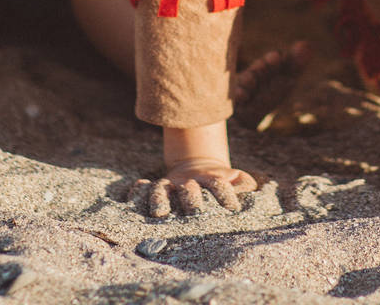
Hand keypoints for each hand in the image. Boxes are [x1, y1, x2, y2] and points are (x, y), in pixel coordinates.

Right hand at [133, 155, 257, 217]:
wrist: (197, 165)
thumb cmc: (218, 180)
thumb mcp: (233, 179)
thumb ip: (243, 182)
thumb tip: (248, 186)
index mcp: (211, 178)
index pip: (219, 185)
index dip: (226, 195)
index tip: (233, 209)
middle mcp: (189, 181)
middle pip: (190, 189)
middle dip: (192, 200)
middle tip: (195, 212)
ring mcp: (171, 183)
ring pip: (163, 189)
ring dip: (161, 199)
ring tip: (159, 213)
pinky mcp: (157, 188)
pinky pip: (143, 187)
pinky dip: (137, 191)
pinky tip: (131, 199)